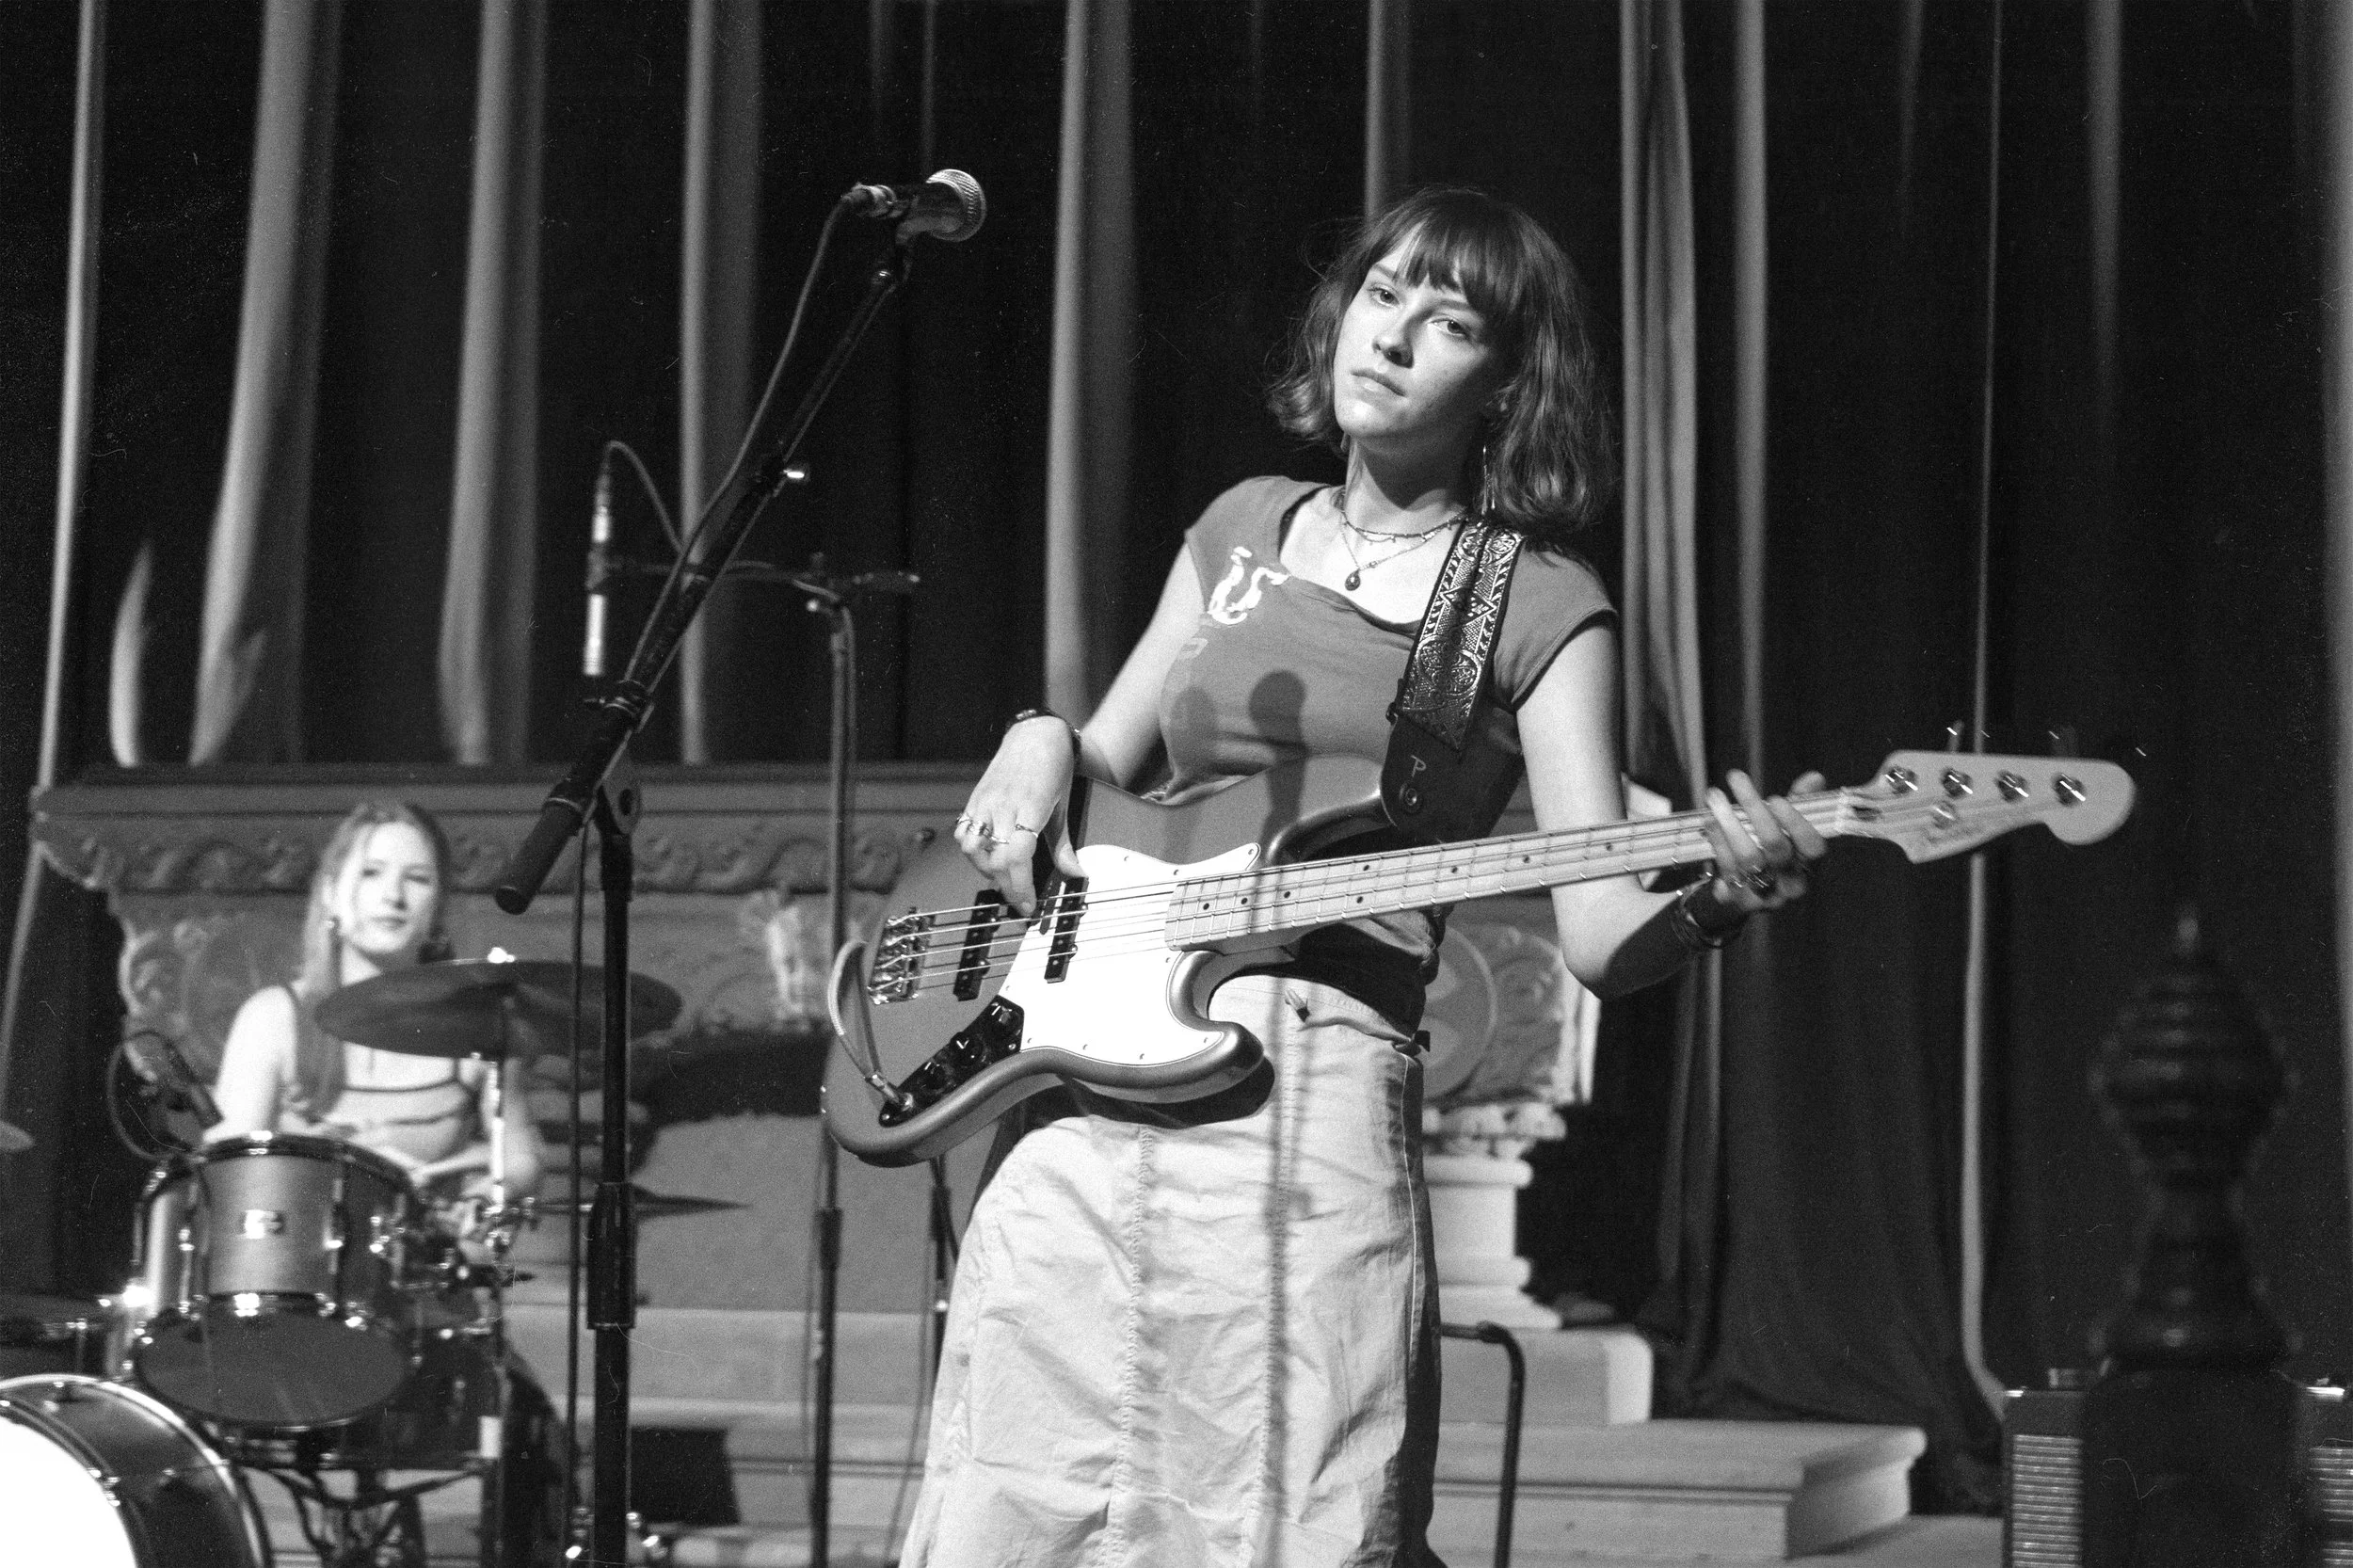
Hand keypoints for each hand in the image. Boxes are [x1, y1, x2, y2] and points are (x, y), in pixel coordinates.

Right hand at [956, 717, 1087, 916]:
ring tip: (1004, 879)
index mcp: (1029, 807)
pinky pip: (963, 834)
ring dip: (986, 871)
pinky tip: (987, 858)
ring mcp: (984, 803)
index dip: (1021, 886)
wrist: (1035, 735)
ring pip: (973, 849)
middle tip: (1021, 901)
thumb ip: (1064, 843)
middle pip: (995, 859)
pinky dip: (972, 853)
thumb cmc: (1053, 766)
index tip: (1029, 905)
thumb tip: (1074, 872)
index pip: (1017, 857)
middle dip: (1007, 887)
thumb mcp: (1064, 806)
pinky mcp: (974, 801)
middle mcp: (1002, 806)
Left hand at [1699, 769, 1829, 919]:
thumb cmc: (1771, 848)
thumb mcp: (1787, 825)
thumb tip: (1814, 777)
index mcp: (1810, 862)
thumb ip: (1800, 802)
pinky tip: (1710, 821)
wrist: (1746, 891)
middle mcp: (1792, 882)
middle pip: (1776, 846)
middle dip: (1755, 809)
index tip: (1776, 798)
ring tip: (1715, 796)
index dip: (1796, 823)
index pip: (1813, 846)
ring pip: (1748, 857)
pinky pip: (1728, 868)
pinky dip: (1718, 842)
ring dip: (1729, 822)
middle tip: (1736, 778)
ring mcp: (1766, 894)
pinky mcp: (1741, 899)